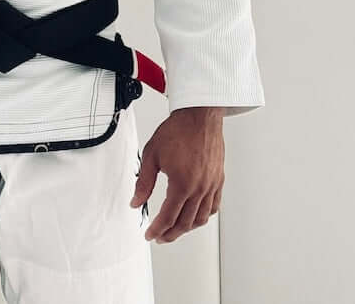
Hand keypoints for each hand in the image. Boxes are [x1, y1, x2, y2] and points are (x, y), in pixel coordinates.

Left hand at [129, 106, 224, 243]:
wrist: (198, 116)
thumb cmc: (177, 131)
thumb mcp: (152, 155)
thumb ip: (144, 182)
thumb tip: (136, 202)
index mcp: (182, 184)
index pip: (168, 217)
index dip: (157, 229)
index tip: (150, 235)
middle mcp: (199, 188)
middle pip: (185, 223)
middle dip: (171, 234)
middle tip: (160, 237)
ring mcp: (211, 185)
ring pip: (201, 218)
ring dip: (187, 228)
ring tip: (175, 229)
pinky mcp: (218, 180)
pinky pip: (214, 206)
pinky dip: (204, 216)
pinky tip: (196, 215)